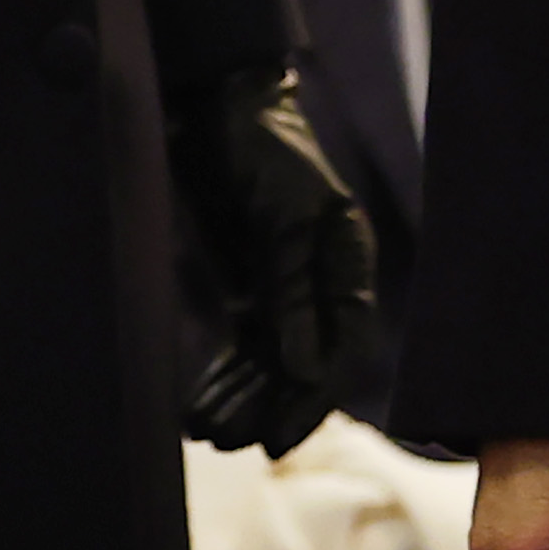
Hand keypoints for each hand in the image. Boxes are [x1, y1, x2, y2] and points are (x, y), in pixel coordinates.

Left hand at [166, 63, 376, 455]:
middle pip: (305, 364)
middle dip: (268, 406)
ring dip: (242, 398)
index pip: (342, 348)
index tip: (276, 439)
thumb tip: (302, 369)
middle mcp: (324, 284)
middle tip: (228, 442)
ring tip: (206, 432)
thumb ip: (291, 289)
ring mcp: (287, 288)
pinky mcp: (251, 286)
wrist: (218, 107)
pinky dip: (226, 374)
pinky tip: (200, 404)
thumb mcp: (282, 216)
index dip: (312, 399)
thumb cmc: (263, 150)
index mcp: (349, 263)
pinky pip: (246, 344)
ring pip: (271, 361)